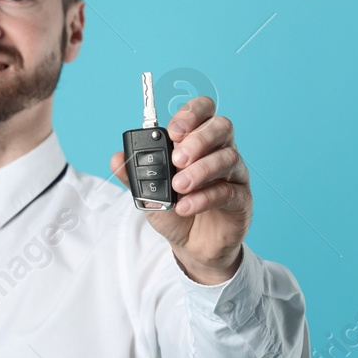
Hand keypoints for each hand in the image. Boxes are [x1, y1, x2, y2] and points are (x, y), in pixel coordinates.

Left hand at [111, 95, 251, 284]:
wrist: (192, 246)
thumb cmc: (175, 211)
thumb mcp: (148, 193)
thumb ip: (134, 175)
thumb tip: (117, 158)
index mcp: (198, 140)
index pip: (204, 111)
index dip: (190, 114)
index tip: (172, 131)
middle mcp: (219, 151)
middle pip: (221, 127)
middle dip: (198, 139)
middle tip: (176, 159)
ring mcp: (233, 174)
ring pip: (227, 157)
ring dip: (200, 170)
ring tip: (178, 186)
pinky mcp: (240, 199)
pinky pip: (228, 191)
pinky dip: (204, 197)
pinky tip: (185, 206)